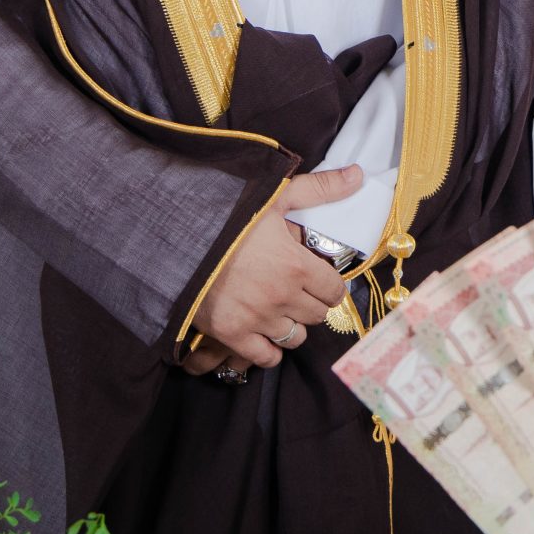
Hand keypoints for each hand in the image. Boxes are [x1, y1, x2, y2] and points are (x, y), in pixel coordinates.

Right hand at [182, 165, 363, 373]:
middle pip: (317, 315)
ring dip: (291, 326)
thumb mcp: (275, 195)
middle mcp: (282, 297)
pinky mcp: (232, 334)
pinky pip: (266, 357)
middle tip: (297, 292)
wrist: (176, 235)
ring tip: (279, 311)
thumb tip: (357, 175)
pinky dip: (269, 350)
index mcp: (297, 265)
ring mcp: (257, 318)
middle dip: (311, 303)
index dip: (329, 286)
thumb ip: (319, 189)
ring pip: (295, 338)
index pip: (335, 291)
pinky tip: (263, 335)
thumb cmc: (227, 214)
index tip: (319, 280)